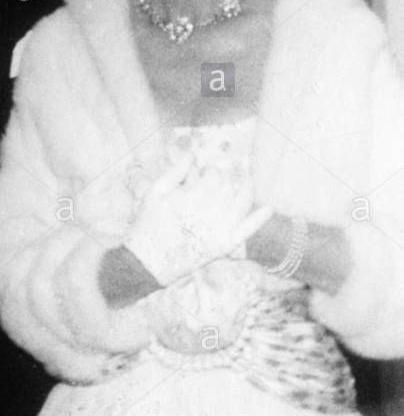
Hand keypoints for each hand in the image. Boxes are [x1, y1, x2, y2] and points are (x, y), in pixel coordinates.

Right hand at [124, 159, 271, 286]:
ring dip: (245, 189)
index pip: (214, 175)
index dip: (209, 171)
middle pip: (229, 186)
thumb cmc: (148, 223)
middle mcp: (211, 210)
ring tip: (244, 183)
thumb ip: (174, 171)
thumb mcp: (154, 192)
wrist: (149, 260)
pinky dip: (259, 218)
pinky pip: (248, 229)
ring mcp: (220, 228)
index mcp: (193, 196)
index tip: (201, 175)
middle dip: (224, 180)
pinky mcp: (225, 244)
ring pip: (242, 201)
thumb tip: (192, 154)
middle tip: (215, 183)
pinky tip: (268, 209)